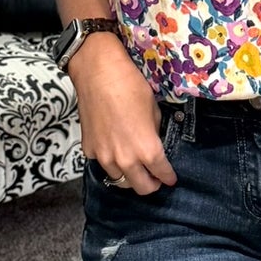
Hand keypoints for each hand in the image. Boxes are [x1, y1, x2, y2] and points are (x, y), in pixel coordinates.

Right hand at [71, 41, 176, 195]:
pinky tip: (114, 150)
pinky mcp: (89, 149)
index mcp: (147, 150)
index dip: (169, 177)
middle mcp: (125, 160)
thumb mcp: (153, 110)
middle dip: (151, 184)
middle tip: (155, 177)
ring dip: (130, 176)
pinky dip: (111, 162)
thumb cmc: (131, 86)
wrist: (98, 73)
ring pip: (120, 181)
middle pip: (141, 188)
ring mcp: (104, 157)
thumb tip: (152, 143)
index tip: (171, 178)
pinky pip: (103, 165)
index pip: (162, 174)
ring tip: (134, 166)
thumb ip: (154, 134)